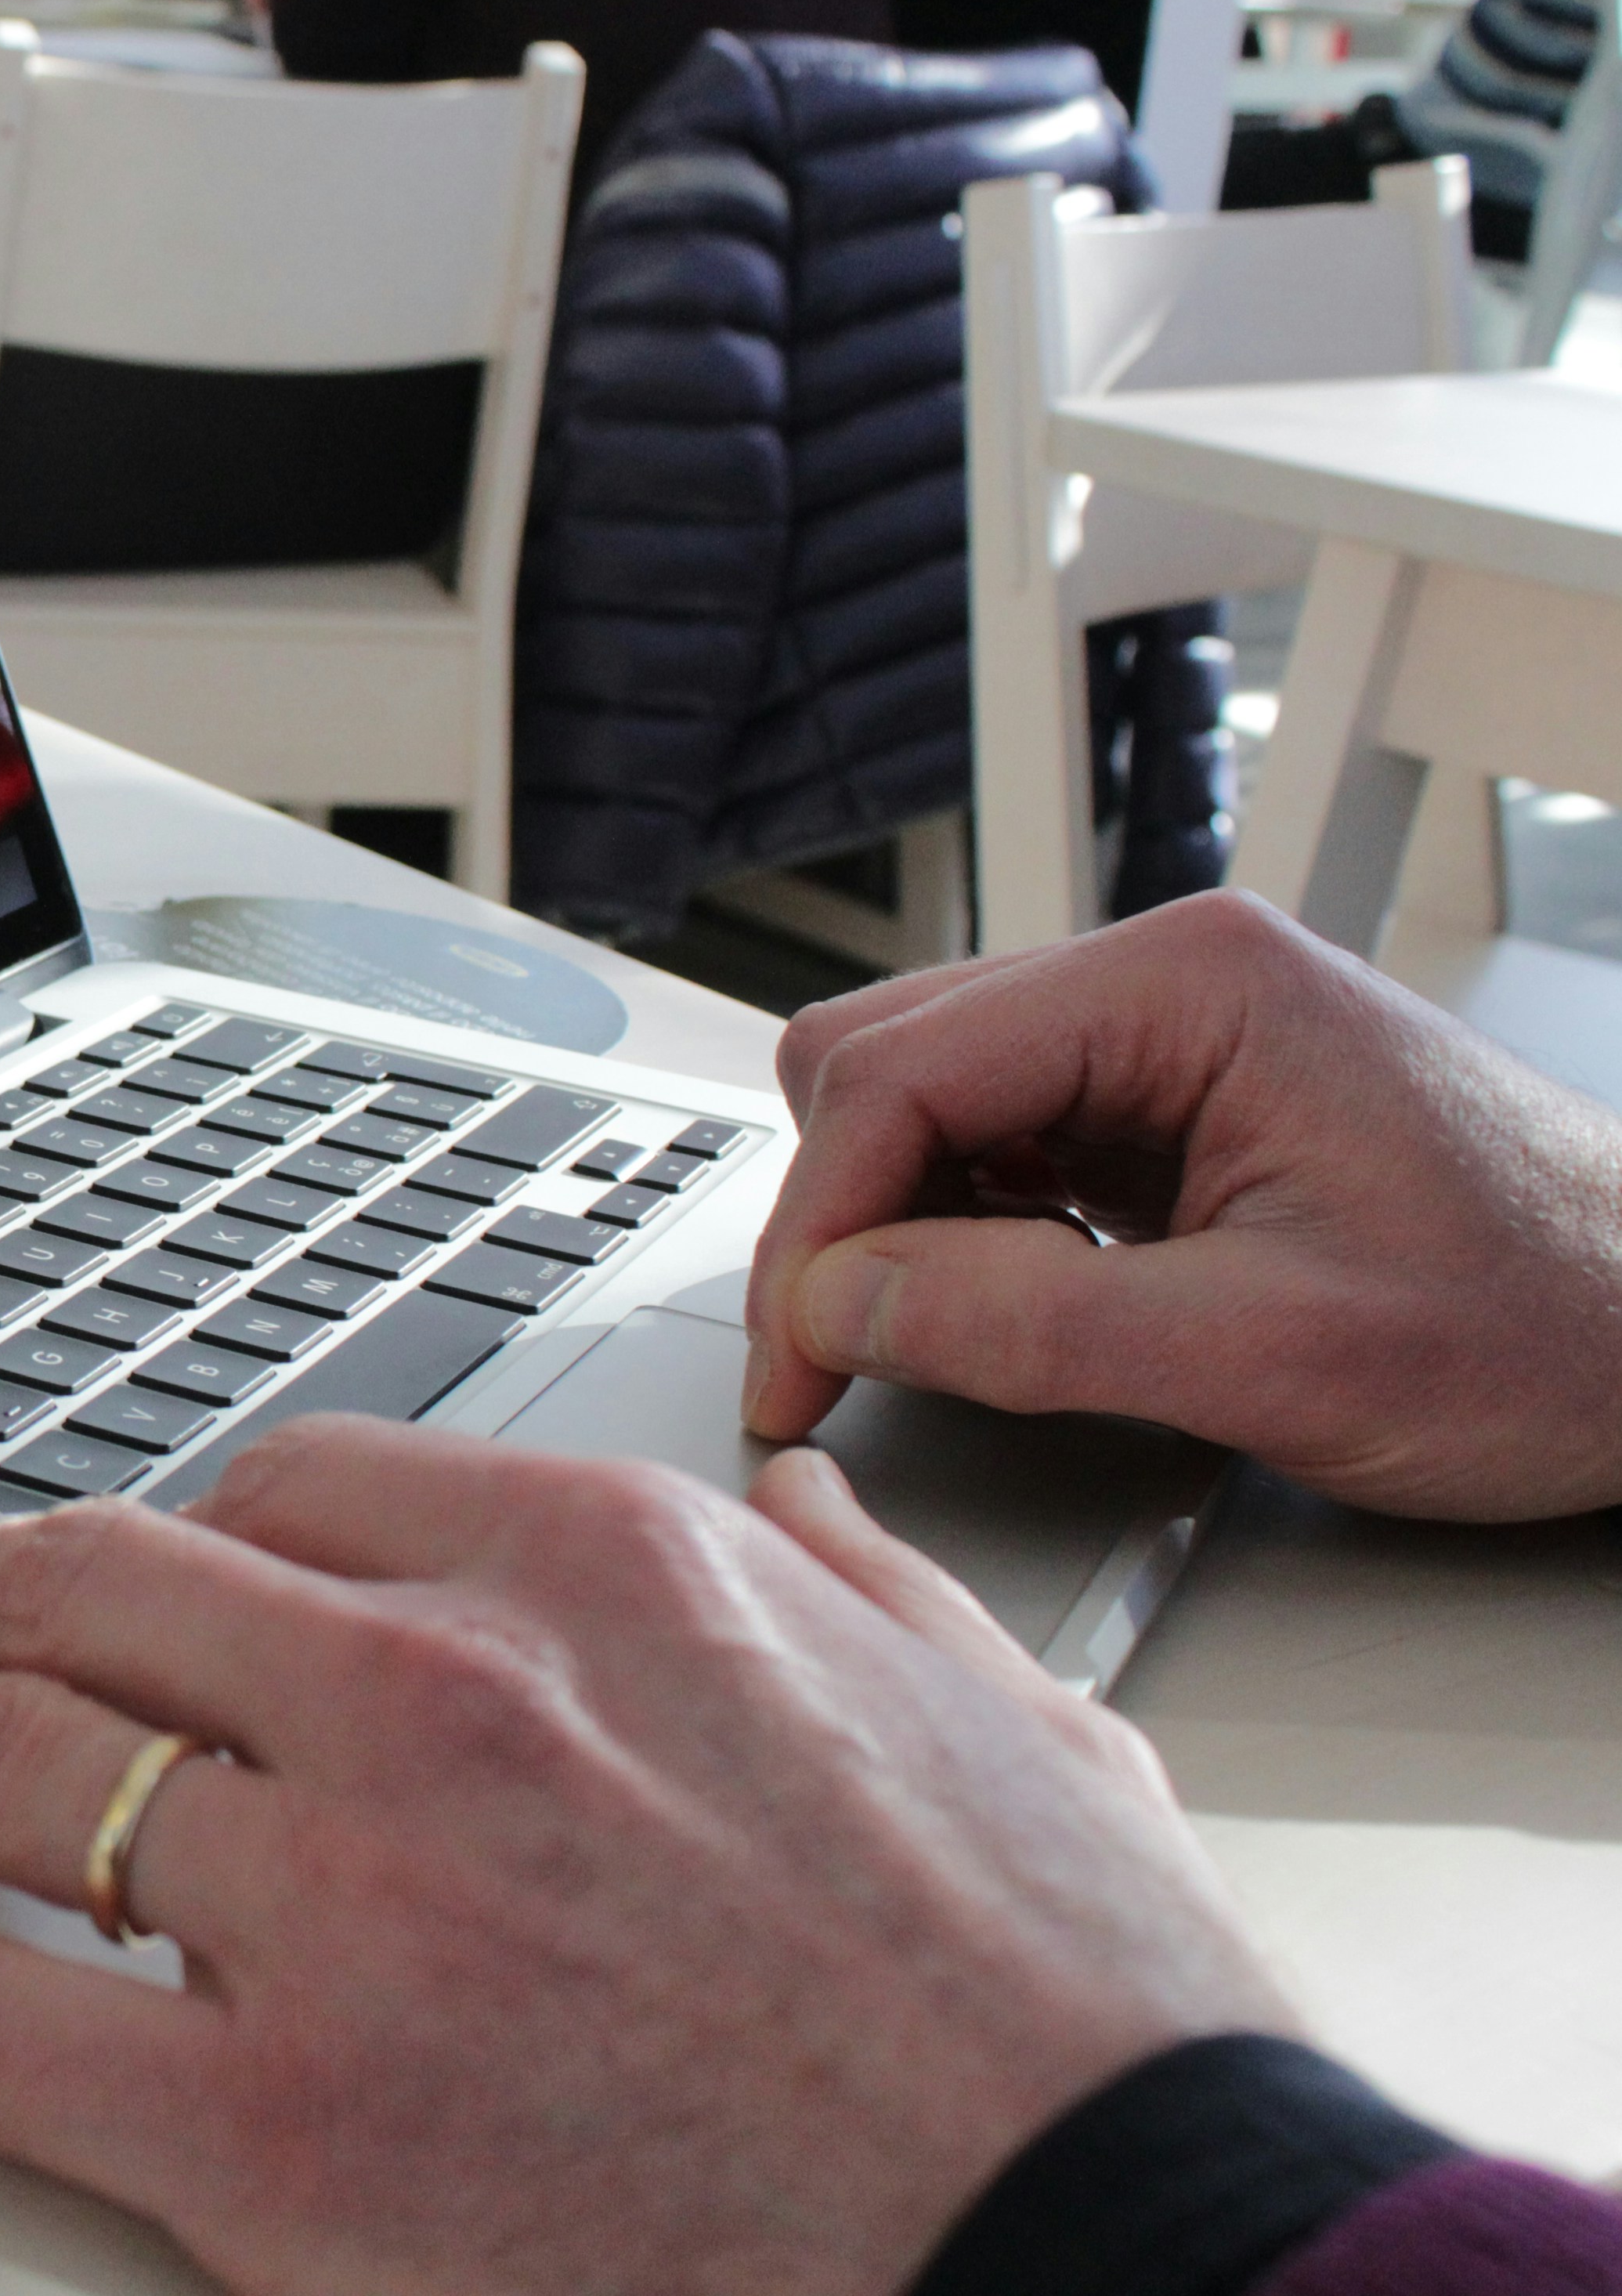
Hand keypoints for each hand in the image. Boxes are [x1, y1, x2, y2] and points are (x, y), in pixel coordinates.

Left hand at [0, 1426, 1293, 2295]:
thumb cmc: (1081, 2036)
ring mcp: (341, 1909)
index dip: (172, 1523)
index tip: (109, 1553)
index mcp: (611, 1580)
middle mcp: (443, 1700)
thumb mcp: (1022, 1726)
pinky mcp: (275, 2132)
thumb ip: (874, 1593)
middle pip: (100, 1586)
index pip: (300, 1492)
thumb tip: (811, 1518)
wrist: (1123, 2269)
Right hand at [745, 888, 1621, 1518]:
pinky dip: (971, 1229)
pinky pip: (999, 1139)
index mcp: (1187, 984)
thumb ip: (1034, 1325)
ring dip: (906, 1223)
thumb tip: (841, 1306)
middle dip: (845, 1217)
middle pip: (881, 1059)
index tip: (799, 1368)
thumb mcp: (1279, 1357)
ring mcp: (1166, 1033)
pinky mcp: (1172, 1100)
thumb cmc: (1550, 1331)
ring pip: (922, 1096)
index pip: (900, 1073)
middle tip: (852, 1363)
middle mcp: (1165, 978)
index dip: (821, 1230)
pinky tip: (1032, 1303)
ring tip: (964, 1336)